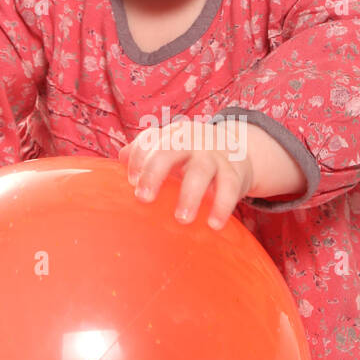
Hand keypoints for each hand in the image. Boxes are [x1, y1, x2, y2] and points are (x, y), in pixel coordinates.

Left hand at [117, 119, 252, 229]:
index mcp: (173, 135)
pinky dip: (222, 206)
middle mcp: (192, 141)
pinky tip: (214, 224)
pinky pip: (229, 189)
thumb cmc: (193, 154)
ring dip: (190, 195)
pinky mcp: (235, 172)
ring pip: (201, 171)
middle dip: (155, 172)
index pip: (150, 140)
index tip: (130, 181)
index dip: (138, 158)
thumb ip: (147, 152)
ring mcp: (214, 156)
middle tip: (144, 198)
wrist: (239, 149)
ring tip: (182, 219)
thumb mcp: (172, 148)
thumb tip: (121, 158)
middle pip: (171, 151)